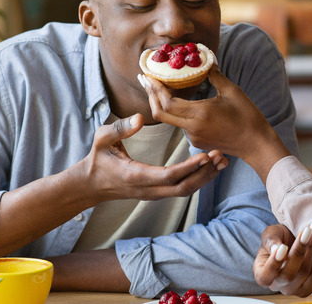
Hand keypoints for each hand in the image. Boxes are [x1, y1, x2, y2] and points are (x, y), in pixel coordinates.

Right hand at [78, 113, 226, 202]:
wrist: (90, 185)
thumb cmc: (97, 159)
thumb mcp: (102, 139)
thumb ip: (120, 128)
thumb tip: (140, 118)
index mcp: (136, 176)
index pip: (169, 176)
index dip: (189, 167)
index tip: (205, 155)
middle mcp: (149, 189)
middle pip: (184, 187)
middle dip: (204, 173)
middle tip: (220, 156)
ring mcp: (154, 193)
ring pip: (185, 190)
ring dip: (205, 177)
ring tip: (221, 161)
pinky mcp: (157, 192)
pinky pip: (181, 188)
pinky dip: (198, 179)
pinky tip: (210, 167)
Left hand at [138, 67, 289, 178]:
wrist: (256, 144)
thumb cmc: (247, 116)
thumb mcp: (232, 91)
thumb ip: (215, 74)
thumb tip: (205, 59)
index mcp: (199, 115)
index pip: (167, 103)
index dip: (155, 89)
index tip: (148, 75)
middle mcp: (192, 128)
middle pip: (160, 114)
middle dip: (150, 95)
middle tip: (144, 79)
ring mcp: (193, 137)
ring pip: (169, 119)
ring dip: (161, 103)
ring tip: (157, 86)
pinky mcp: (197, 141)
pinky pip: (180, 124)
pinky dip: (174, 111)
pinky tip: (176, 100)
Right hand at [253, 223, 311, 296]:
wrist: (291, 241)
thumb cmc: (277, 238)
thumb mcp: (269, 234)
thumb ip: (270, 240)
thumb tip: (276, 249)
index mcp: (262, 275)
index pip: (265, 276)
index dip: (274, 264)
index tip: (283, 246)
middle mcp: (277, 286)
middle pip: (288, 275)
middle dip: (299, 251)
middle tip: (306, 231)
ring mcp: (294, 289)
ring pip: (305, 273)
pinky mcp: (309, 287)